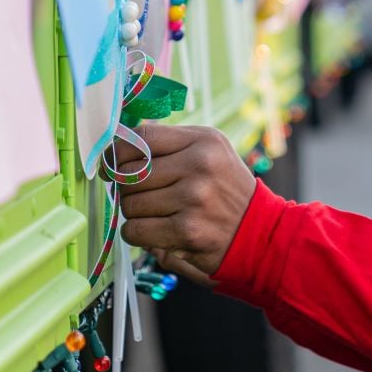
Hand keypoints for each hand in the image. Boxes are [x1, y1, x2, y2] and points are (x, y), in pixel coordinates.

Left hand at [115, 124, 258, 281]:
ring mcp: (193, 198)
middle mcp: (200, 164)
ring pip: (129, 203)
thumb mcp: (211, 153)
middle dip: (127, 187)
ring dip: (134, 213)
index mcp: (204, 140)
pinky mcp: (186, 230)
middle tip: (142, 194)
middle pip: (130, 173)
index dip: (117, 151)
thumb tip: (118, 148)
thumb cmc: (226, 190)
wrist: (260, 231)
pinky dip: (138, 234)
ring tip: (156, 213)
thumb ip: (170, 145)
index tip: (111, 162)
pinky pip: (135, 230)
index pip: (142, 137)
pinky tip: (156, 231)